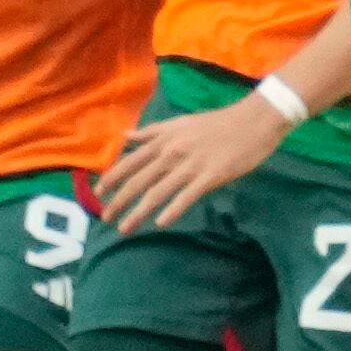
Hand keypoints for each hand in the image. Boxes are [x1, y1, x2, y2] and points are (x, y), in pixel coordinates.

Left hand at [94, 92, 287, 231]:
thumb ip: (151, 132)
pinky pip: (187, 196)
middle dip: (119, 201)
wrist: (252, 122)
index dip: (112, 178)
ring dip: (138, 212)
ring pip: (158, 192)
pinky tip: (161, 223)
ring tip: (125, 228)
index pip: (130, 161)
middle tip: (105, 218)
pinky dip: (172, 210)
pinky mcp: (210, 176)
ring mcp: (190, 166)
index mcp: (164, 140)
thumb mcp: (179, 123)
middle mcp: (172, 153)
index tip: (98, 194)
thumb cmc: (215, 123)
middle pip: (139, 180)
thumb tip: (125, 136)